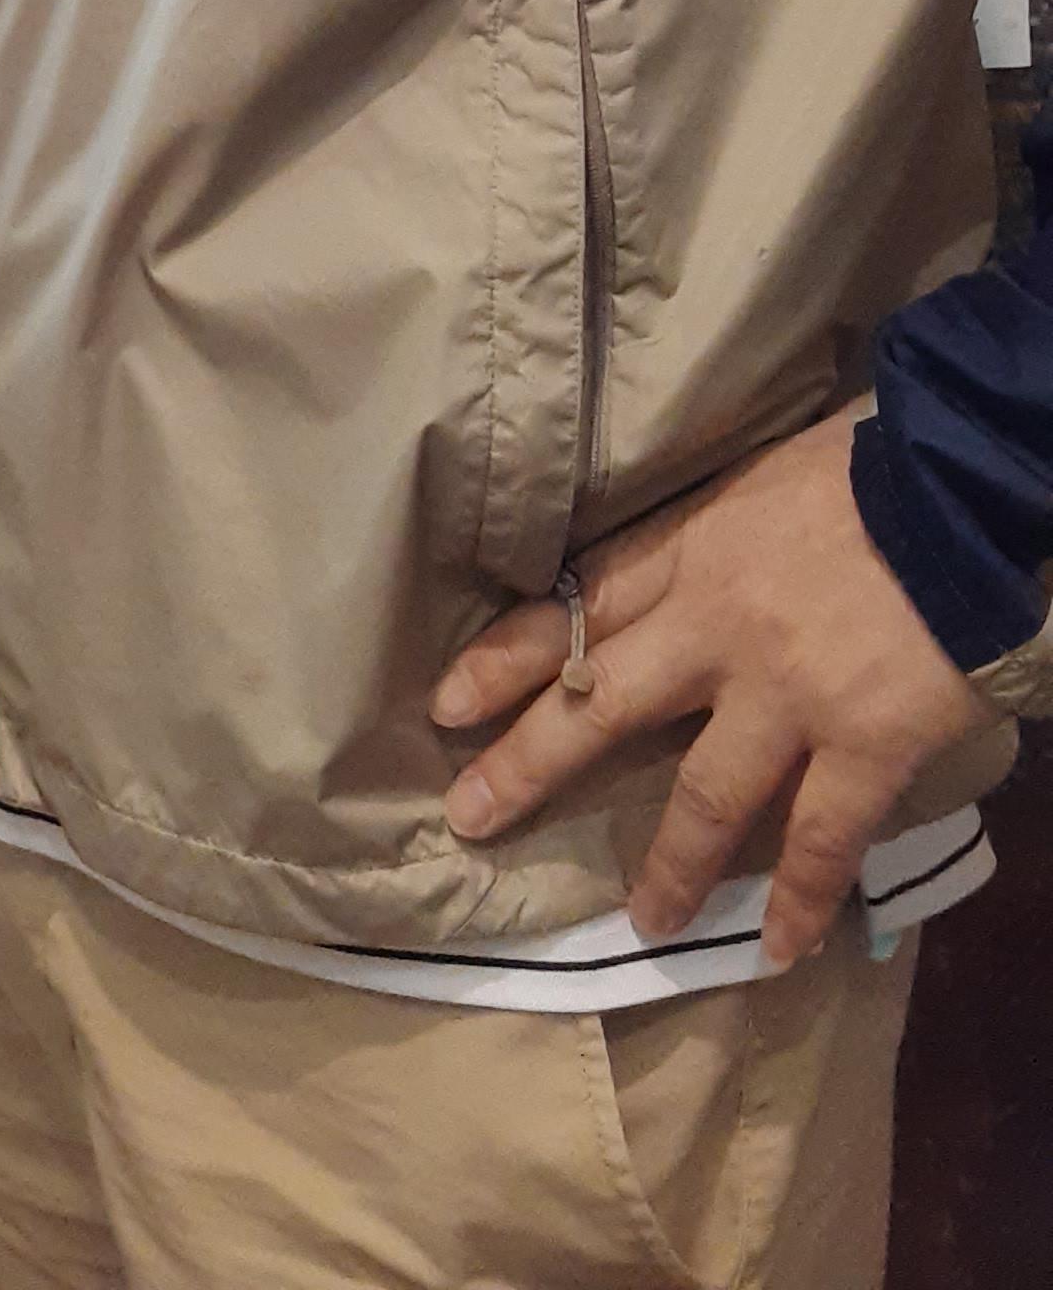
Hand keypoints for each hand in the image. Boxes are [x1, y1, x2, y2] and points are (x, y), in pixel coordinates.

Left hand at [430, 413, 982, 965]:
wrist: (965, 485)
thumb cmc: (869, 464)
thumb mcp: (760, 478)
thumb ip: (714, 526)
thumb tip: (691, 552)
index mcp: (693, 551)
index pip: (579, 607)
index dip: (509, 657)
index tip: (446, 701)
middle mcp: (717, 628)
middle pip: (604, 701)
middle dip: (530, 761)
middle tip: (468, 816)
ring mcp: (787, 693)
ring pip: (703, 792)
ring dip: (671, 866)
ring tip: (645, 922)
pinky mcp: (864, 742)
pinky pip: (820, 836)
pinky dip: (797, 895)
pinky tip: (777, 947)